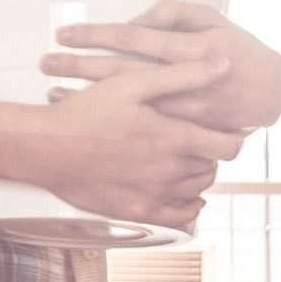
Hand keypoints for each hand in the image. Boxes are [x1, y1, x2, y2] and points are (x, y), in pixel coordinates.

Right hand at [0, 56, 245, 231]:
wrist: (46, 148)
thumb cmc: (86, 112)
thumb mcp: (133, 83)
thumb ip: (182, 75)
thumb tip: (223, 65)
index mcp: (175, 137)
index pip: (230, 145)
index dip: (234, 135)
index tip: (227, 128)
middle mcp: (171, 170)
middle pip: (213, 166)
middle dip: (210, 151)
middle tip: (198, 137)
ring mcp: (155, 194)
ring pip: (199, 188)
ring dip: (199, 173)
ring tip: (184, 157)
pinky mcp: (139, 211)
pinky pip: (180, 216)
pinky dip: (189, 205)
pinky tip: (186, 194)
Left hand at [43, 0, 280, 132]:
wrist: (270, 90)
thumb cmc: (236, 46)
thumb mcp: (211, 19)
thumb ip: (173, 14)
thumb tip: (137, 20)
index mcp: (190, 47)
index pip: (134, 39)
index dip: (98, 35)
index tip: (64, 32)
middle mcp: (184, 81)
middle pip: (123, 72)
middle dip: (81, 66)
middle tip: (45, 61)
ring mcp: (184, 110)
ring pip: (128, 105)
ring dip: (89, 98)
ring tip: (51, 92)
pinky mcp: (185, 132)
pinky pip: (143, 128)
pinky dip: (112, 122)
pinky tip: (85, 118)